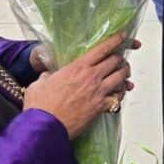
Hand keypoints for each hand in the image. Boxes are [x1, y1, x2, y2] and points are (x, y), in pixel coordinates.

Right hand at [23, 33, 138, 138]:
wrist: (45, 127)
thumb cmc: (40, 106)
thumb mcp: (39, 84)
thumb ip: (47, 76)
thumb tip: (47, 76)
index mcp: (78, 67)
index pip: (102, 48)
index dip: (116, 40)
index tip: (123, 35)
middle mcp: (91, 77)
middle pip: (116, 61)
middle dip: (120, 59)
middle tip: (120, 60)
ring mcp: (98, 92)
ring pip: (121, 77)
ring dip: (124, 74)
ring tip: (123, 74)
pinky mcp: (101, 107)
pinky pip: (118, 97)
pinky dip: (120, 94)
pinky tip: (118, 94)